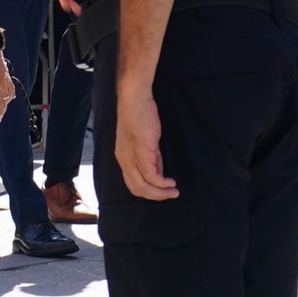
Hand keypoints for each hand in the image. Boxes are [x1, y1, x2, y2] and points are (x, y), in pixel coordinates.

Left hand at [110, 73, 178, 201]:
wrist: (135, 100)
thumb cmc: (140, 117)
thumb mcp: (145, 142)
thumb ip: (152, 157)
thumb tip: (159, 172)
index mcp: (123, 158)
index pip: (132, 184)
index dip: (149, 191)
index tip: (163, 191)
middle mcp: (124, 160)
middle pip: (137, 189)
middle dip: (156, 196)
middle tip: (171, 195)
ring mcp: (131, 156)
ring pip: (143, 185)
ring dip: (160, 192)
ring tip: (174, 191)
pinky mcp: (142, 151)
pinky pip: (151, 175)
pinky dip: (162, 182)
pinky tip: (170, 182)